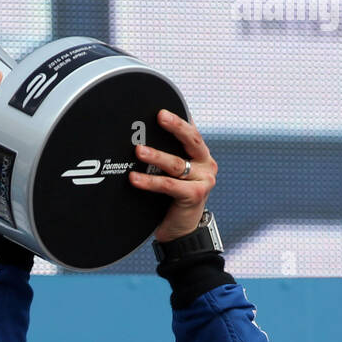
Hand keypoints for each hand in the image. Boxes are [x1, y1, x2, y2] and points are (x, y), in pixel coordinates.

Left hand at [129, 110, 217, 242]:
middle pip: (191, 140)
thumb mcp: (173, 174)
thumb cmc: (173, 201)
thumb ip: (169, 155)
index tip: (162, 109)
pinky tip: (135, 179)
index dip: (179, 119)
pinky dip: (150, 181)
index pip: (191, 132)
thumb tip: (143, 137)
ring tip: (139, 151)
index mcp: (201, 156)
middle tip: (159, 117)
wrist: (181, 232)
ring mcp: (203, 180)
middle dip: (175, 126)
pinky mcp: (195, 195)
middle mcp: (206, 165)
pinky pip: (168, 185)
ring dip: (156, 156)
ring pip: (176, 164)